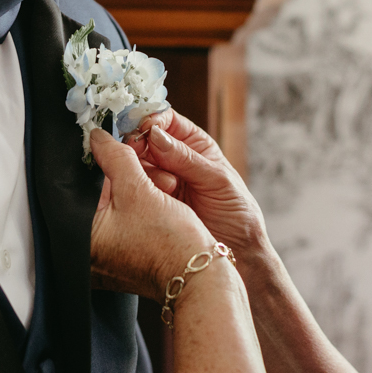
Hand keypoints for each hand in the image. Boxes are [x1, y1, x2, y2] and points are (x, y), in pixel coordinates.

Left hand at [88, 127, 212, 300]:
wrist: (199, 275)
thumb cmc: (170, 242)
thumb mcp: (139, 189)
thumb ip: (115, 157)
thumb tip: (98, 138)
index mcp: (79, 240)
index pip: (82, 188)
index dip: (104, 164)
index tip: (119, 152)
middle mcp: (87, 256)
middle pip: (98, 200)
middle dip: (121, 181)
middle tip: (147, 176)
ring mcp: (105, 263)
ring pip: (114, 212)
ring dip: (135, 195)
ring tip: (160, 192)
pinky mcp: (123, 265)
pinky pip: (124, 228)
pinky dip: (138, 214)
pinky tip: (158, 209)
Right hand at [130, 111, 275, 273]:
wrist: (236, 252)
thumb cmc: (237, 213)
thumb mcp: (217, 181)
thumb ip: (187, 158)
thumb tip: (155, 134)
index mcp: (194, 144)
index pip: (166, 120)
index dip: (152, 120)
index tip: (144, 129)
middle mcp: (173, 159)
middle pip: (144, 140)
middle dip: (140, 146)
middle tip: (141, 155)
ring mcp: (159, 181)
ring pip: (136, 164)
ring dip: (143, 171)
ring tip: (167, 187)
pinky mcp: (150, 202)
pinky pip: (135, 188)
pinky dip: (137, 189)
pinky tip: (152, 197)